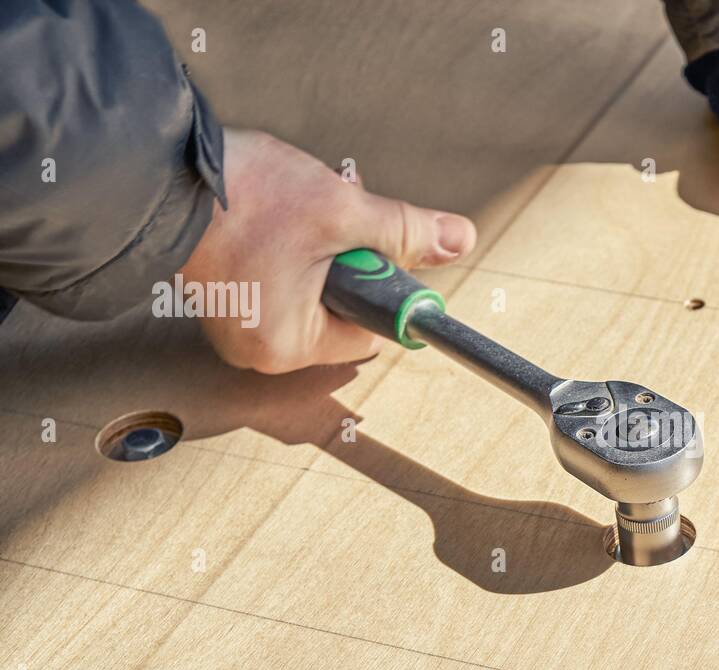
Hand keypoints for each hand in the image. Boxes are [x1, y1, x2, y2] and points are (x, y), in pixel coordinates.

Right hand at [183, 129, 475, 373]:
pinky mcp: (222, 297)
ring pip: (311, 290)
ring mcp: (235, 323)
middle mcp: (257, 347)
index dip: (382, 287)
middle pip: (340, 310)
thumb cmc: (237, 197)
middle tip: (332, 221)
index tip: (380, 253)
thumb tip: (455, 241)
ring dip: (321, 248)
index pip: (368, 332)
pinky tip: (278, 218)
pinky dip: (290, 249)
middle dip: (347, 260)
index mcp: (286, 345)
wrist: (155, 164)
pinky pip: (279, 280)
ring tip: (299, 214)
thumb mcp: (342, 212)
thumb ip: (404, 232)